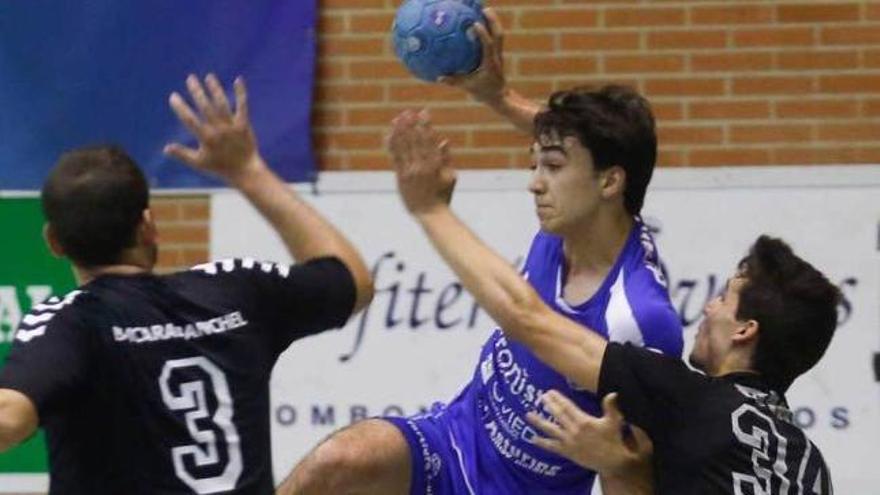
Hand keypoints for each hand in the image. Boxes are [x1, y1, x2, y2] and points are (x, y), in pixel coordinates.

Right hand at [165, 74, 263, 185]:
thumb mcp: (199, 163)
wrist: (245, 171)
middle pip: (205, 107)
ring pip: (222, 104)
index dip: (180, 107)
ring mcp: (232, 126)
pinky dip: (240, 93)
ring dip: (215, 89)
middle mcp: (218, 130)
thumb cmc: (220, 167)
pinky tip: (238, 80)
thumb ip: (182, 154)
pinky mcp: (244, 124)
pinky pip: (242, 106)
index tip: (173, 96)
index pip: (189, 119)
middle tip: (190, 78)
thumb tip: (165, 148)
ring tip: (209, 77)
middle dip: (197, 92)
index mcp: (206, 138)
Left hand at [388, 110, 456, 215]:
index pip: (429, 138)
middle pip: (415, 139)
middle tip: (408, 111)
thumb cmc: (443, 196)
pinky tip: (389, 134)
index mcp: (435, 163)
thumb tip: (443, 141)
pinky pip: (395, 157)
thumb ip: (446, 158)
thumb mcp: (450, 176)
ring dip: (400, 131)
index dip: (426, 124)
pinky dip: (392, 145)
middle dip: (411, 124)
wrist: (430, 214)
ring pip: (403, 146)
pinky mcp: (401, 177)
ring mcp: (410, 171)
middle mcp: (422, 165)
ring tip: (398, 118)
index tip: (424, 112)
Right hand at [438, 8, 505, 104]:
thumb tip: (438, 77)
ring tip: (484, 9)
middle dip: (493, 21)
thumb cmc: (484, 93)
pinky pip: (494, 38)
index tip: (475, 24)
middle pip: (498, 35)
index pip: (488, 46)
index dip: (483, 34)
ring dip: (493, 21)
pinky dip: (489, 29)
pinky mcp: (497, 54)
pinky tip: (479, 22)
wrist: (500, 96)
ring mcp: (498, 54)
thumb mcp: (468, 88)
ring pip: (499, 34)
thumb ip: (454, 81)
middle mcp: (497, 56)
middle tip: (484, 9)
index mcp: (490, 63)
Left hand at [526, 391, 653, 475]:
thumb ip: (611, 407)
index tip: (549, 392)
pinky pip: (552, 447)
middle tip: (540, 397)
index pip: (568, 407)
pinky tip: (533, 438)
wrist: (613, 461)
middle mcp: (574, 431)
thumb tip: (612, 393)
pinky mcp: (568, 452)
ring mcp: (569, 442)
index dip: (558, 399)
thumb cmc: (614, 439)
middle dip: (549, 405)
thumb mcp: (614, 421)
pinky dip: (542, 443)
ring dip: (539, 422)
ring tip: (528, 415)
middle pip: (558, 415)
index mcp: (584, 422)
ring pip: (551, 430)